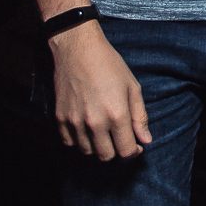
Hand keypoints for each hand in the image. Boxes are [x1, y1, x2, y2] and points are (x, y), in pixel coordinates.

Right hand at [50, 22, 149, 160]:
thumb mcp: (132, 87)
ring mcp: (75, 122)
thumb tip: (146, 140)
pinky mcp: (60, 119)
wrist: (78, 50)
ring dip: (97, 147)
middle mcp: (95, 123)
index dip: (133, 151)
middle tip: (119, 138)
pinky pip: (69, 142)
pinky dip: (79, 141)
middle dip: (116, 151)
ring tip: (103, 132)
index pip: (125, 151)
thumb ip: (140, 116)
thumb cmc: (109, 65)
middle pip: (106, 156)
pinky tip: (87, 129)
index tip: (135, 146)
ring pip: (87, 151)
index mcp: (116, 114)